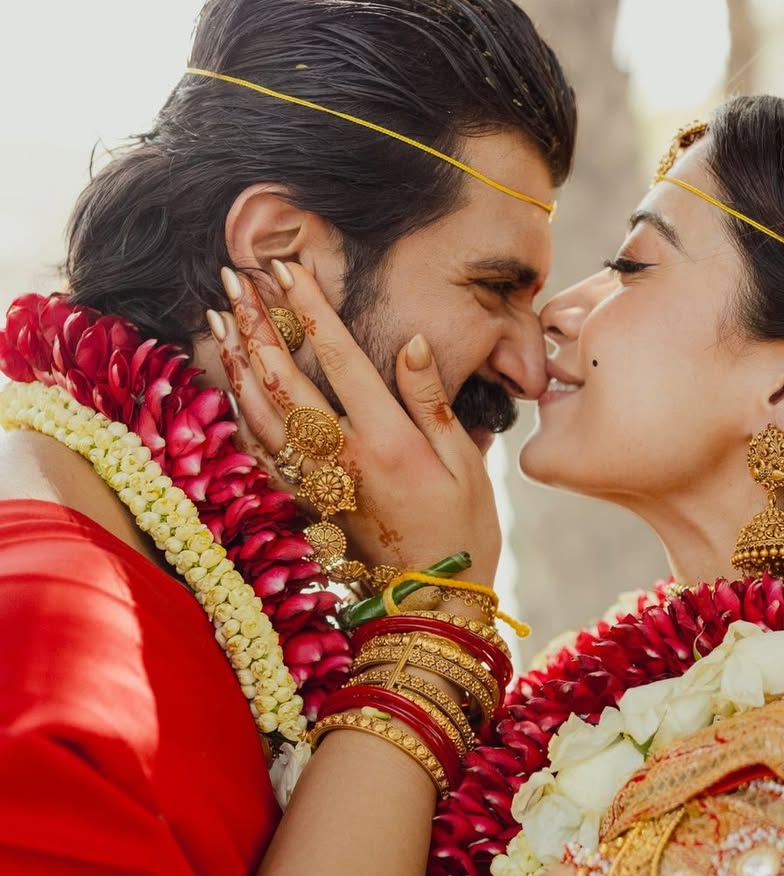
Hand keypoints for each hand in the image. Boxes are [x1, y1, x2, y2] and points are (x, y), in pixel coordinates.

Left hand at [212, 262, 500, 582]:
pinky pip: (259, 455)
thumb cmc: (462, 530)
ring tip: (220, 320)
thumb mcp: (466, 464)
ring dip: (237, 363)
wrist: (431, 602)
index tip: (286, 267)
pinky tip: (230, 389)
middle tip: (233, 280)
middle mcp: (341, 458)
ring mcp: (316, 483)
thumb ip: (433, 402)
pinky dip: (238, 417)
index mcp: (386, 440)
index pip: (338, 357)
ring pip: (259, 414)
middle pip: (283, 379)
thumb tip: (410, 343)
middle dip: (257, 324)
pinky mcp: (306, 504)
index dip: (309, 308)